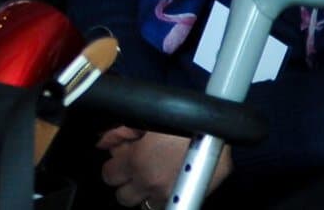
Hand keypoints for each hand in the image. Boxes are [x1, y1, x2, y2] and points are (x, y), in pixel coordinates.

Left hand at [95, 126, 227, 205]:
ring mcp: (168, 195)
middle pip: (123, 197)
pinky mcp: (186, 200)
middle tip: (136, 171)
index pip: (108, 175)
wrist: (218, 133)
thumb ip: (121, 133)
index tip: (121, 161)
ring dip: (144, 194)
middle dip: (126, 184)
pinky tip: (169, 184)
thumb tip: (105, 142)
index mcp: (136, 162)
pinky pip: (164, 208)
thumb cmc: (183, 121)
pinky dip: (162, 199)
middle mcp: (149, 183)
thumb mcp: (148, 121)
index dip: (114, 167)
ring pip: (142, 206)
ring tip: (154, 178)